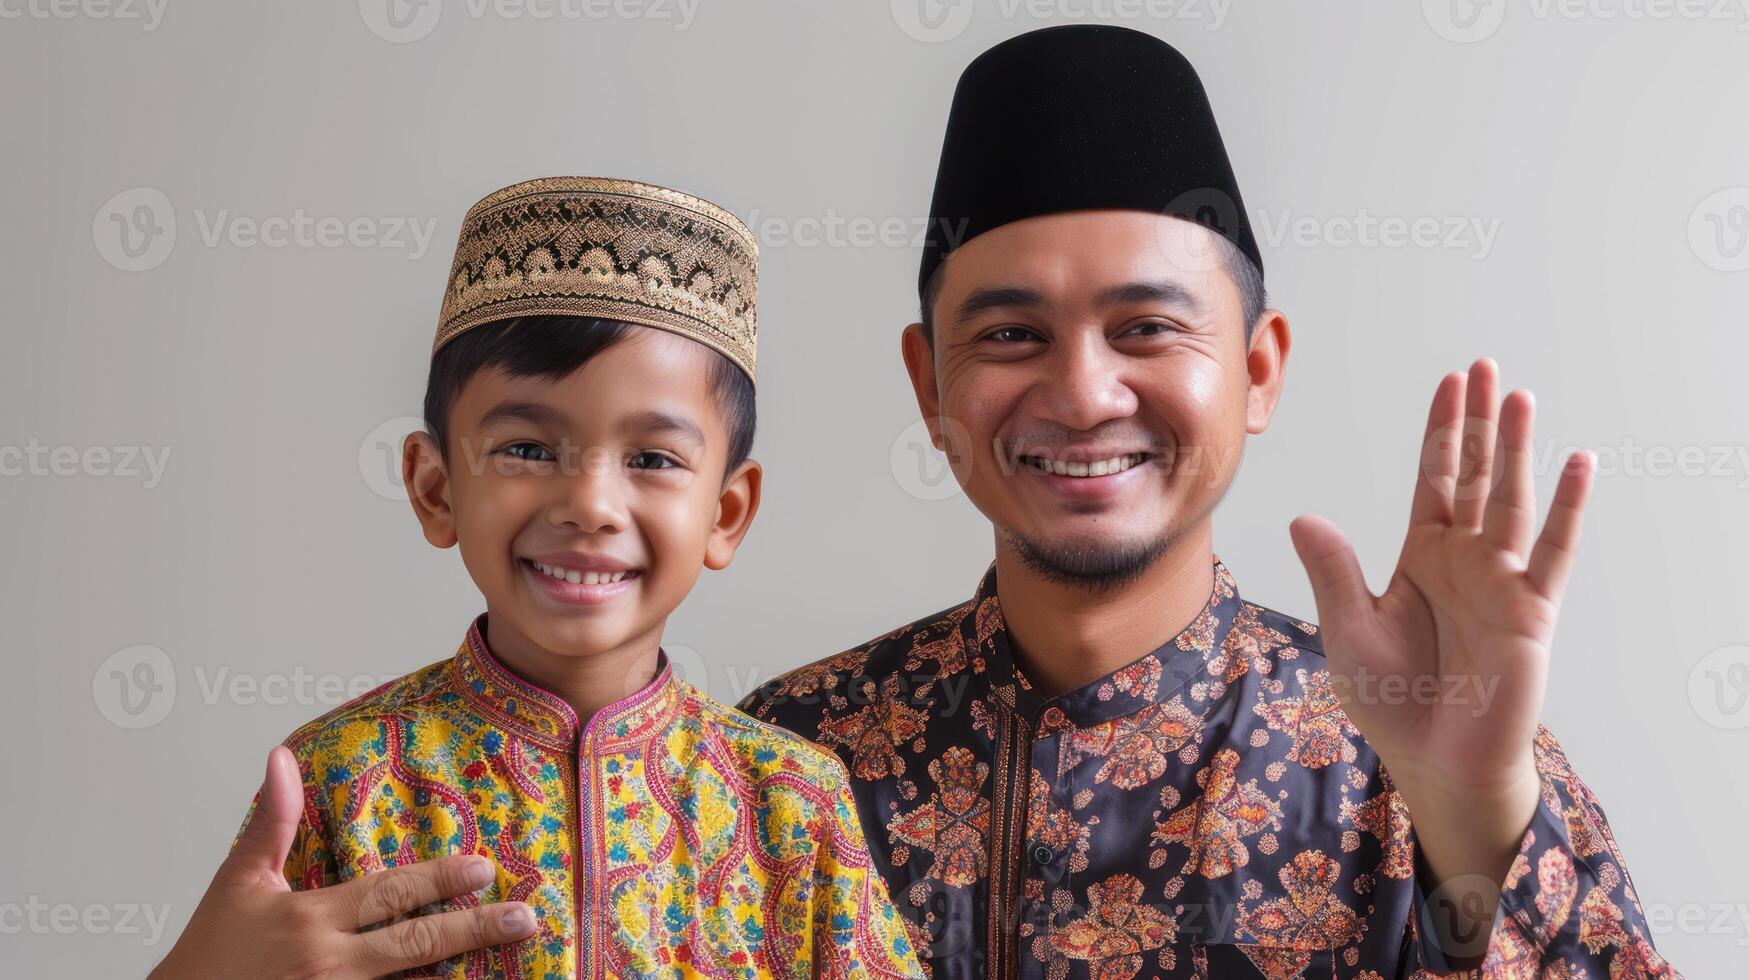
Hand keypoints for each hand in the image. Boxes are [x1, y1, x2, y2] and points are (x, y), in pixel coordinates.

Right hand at [150, 746, 538, 979]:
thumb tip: (281, 758)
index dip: (438, 880)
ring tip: (512, 957)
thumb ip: (271, 823)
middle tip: (524, 917)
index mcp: (308, 920)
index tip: (481, 868)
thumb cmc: (209, 954)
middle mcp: (327, 965)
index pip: (387, 895)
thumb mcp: (238, 884)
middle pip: (414, 944)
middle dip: (474, 929)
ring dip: (458, 971)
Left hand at [1287, 359, 1594, 950]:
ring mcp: (1502, 580)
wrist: (1434, 759)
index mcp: (1423, 554)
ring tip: (1519, 397)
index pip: (1435, 477)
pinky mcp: (1532, 611)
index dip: (1442, 430)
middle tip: (1486, 367)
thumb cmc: (1391, 697)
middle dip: (1479, 422)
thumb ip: (1335, 571)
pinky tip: (1577, 463)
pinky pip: (1553, 552)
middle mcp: (1466, 558)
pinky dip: (1567, 509)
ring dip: (1516, 450)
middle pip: (1475, 474)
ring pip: (1510, 500)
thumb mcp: (1350, 628)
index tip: (1451, 381)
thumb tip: (1304, 517)